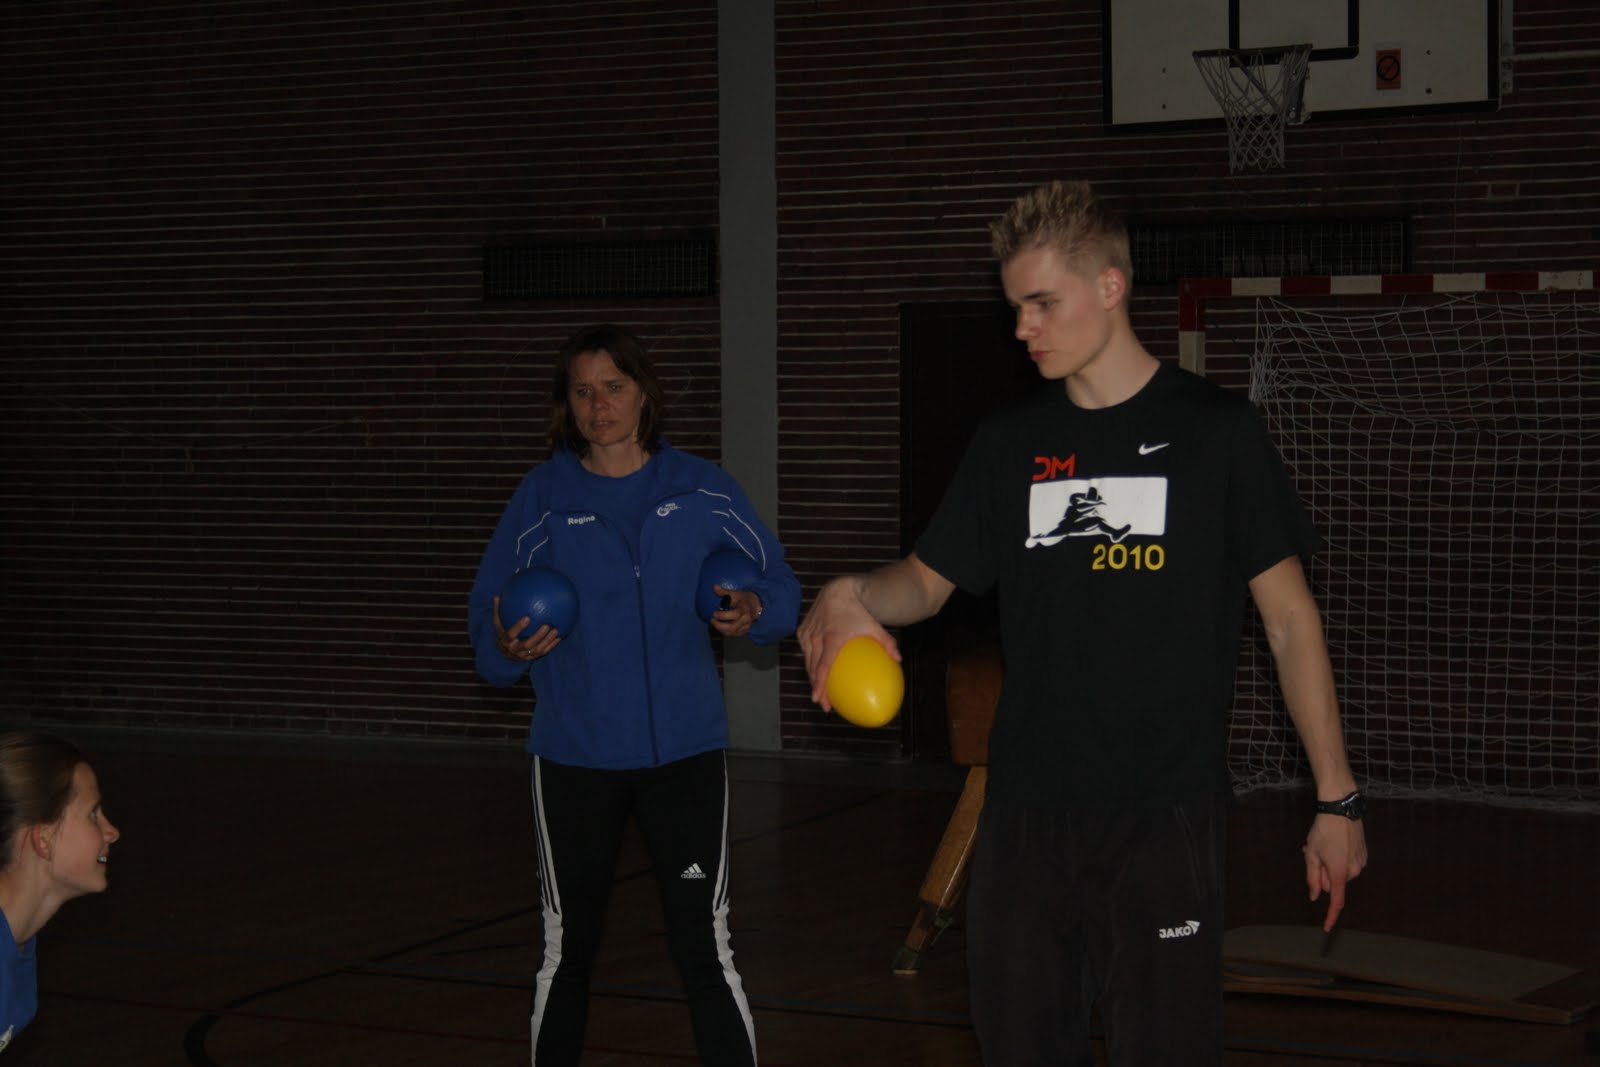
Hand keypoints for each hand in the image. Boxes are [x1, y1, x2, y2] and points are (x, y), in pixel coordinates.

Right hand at [492, 594, 561, 663]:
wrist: (505, 652)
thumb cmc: (502, 632)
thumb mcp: (498, 622)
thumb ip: (498, 610)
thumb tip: (497, 596)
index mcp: (506, 640)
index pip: (511, 634)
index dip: (518, 627)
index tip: (527, 617)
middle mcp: (515, 649)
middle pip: (527, 644)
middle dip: (537, 636)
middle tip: (546, 625)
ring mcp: (524, 655)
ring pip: (537, 650)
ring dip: (547, 641)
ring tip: (556, 630)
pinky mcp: (532, 658)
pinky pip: (543, 652)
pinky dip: (551, 645)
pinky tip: (560, 636)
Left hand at [710, 587, 762, 637]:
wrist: (756, 605)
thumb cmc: (744, 599)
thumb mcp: (735, 594)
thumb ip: (724, 592)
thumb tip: (714, 587)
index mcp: (745, 609)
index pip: (735, 614)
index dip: (724, 615)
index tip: (714, 613)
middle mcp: (747, 619)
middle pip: (733, 627)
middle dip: (720, 626)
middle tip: (712, 621)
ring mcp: (746, 626)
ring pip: (733, 632)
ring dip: (721, 630)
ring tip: (715, 624)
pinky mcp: (745, 631)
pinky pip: (734, 635)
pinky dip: (726, 632)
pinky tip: (720, 627)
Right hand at [796, 576, 898, 711]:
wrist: (838, 591)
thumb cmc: (858, 611)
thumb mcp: (874, 625)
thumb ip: (887, 642)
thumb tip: (899, 660)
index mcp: (832, 637)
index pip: (823, 665)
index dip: (819, 684)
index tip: (819, 698)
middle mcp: (816, 636)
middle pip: (813, 668)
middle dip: (817, 687)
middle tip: (824, 703)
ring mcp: (807, 633)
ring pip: (807, 661)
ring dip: (812, 677)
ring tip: (820, 693)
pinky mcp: (802, 631)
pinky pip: (805, 652)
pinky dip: (810, 663)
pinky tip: (817, 674)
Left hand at [1303, 814, 1367, 931]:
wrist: (1341, 808)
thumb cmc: (1323, 831)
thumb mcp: (1311, 854)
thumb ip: (1313, 878)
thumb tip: (1315, 896)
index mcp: (1340, 873)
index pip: (1337, 901)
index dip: (1330, 916)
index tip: (1326, 928)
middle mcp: (1354, 871)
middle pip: (1334, 882)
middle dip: (1323, 873)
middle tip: (1312, 853)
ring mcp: (1361, 862)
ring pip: (1341, 872)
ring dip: (1330, 864)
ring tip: (1322, 844)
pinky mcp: (1364, 854)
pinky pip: (1348, 863)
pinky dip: (1339, 858)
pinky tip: (1333, 842)